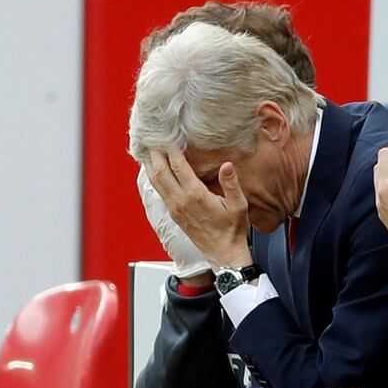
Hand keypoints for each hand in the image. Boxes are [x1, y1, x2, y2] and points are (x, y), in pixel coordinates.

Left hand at [141, 145, 251, 268]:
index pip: (178, 166)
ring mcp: (174, 208)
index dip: (171, 148)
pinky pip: (159, 191)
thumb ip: (231, 184)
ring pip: (156, 182)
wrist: (223, 253)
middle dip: (155, 153)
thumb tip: (226, 165)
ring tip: (148, 149)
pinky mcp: (173, 214)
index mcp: (195, 195)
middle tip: (152, 136)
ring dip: (151, 164)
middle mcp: (180, 201)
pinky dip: (154, 177)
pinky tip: (155, 169)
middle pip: (160, 171)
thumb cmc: (232, 229)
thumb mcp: (238, 205)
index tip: (169, 134)